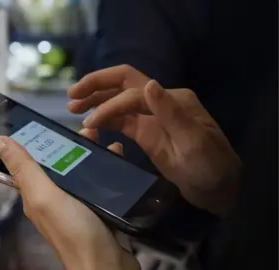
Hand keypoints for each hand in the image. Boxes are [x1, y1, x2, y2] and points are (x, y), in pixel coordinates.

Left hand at [0, 136, 138, 269]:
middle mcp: (53, 198)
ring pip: (80, 170)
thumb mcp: (44, 196)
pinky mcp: (97, 207)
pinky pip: (98, 181)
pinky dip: (106, 166)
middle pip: (57, 163)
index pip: (30, 162)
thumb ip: (25, 169)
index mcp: (36, 194)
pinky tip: (117, 154)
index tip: (49, 122)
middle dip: (70, 144)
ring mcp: (76, 203)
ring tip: (103, 138)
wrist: (108, 265)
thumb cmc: (74, 231)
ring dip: (90, 152)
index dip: (36, 141)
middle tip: (89, 129)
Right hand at [67, 65, 241, 216]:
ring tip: (72, 106)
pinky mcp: (145, 133)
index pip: (133, 93)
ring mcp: (150, 118)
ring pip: (118, 100)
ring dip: (96, 100)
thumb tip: (150, 84)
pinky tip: (88, 123)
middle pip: (123, 83)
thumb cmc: (211, 166)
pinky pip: (120, 120)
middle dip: (97, 85)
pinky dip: (103, 118)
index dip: (110, 105)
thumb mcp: (194, 142)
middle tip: (72, 94)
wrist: (219, 189)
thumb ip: (171, 113)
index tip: (90, 122)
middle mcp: (159, 102)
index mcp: (172, 99)